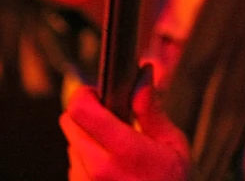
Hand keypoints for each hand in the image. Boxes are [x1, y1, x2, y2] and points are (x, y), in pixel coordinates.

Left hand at [59, 78, 190, 179]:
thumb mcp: (174, 146)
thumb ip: (151, 110)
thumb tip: (143, 74)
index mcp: (124, 152)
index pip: (79, 110)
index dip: (84, 94)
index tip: (96, 91)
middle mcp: (99, 171)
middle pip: (69, 123)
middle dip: (86, 114)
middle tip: (108, 117)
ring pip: (71, 147)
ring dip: (86, 141)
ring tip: (115, 151)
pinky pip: (74, 172)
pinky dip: (86, 165)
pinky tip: (111, 172)